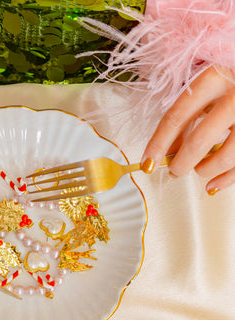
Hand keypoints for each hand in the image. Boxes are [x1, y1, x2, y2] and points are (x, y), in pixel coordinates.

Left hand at [141, 66, 234, 194]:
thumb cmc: (229, 81)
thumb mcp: (203, 91)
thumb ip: (184, 119)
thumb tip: (165, 153)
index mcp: (212, 80)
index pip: (176, 118)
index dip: (158, 145)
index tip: (147, 164)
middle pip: (199, 140)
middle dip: (181, 164)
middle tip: (174, 171)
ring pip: (226, 156)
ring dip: (205, 170)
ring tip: (199, 171)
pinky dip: (226, 179)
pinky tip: (213, 184)